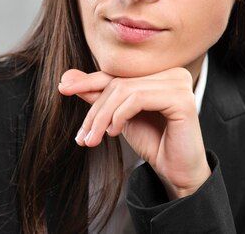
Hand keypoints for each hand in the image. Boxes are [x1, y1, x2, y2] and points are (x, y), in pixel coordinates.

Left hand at [58, 67, 210, 198]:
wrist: (177, 172)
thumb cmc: (153, 142)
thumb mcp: (119, 117)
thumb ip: (98, 96)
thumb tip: (67, 77)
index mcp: (159, 72)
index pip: (116, 74)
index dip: (87, 81)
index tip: (62, 88)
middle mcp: (171, 72)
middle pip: (118, 83)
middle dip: (94, 110)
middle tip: (82, 135)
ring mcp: (179, 83)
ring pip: (124, 90)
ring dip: (102, 117)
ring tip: (95, 139)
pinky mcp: (182, 99)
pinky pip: (138, 99)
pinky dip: (119, 116)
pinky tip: (114, 132)